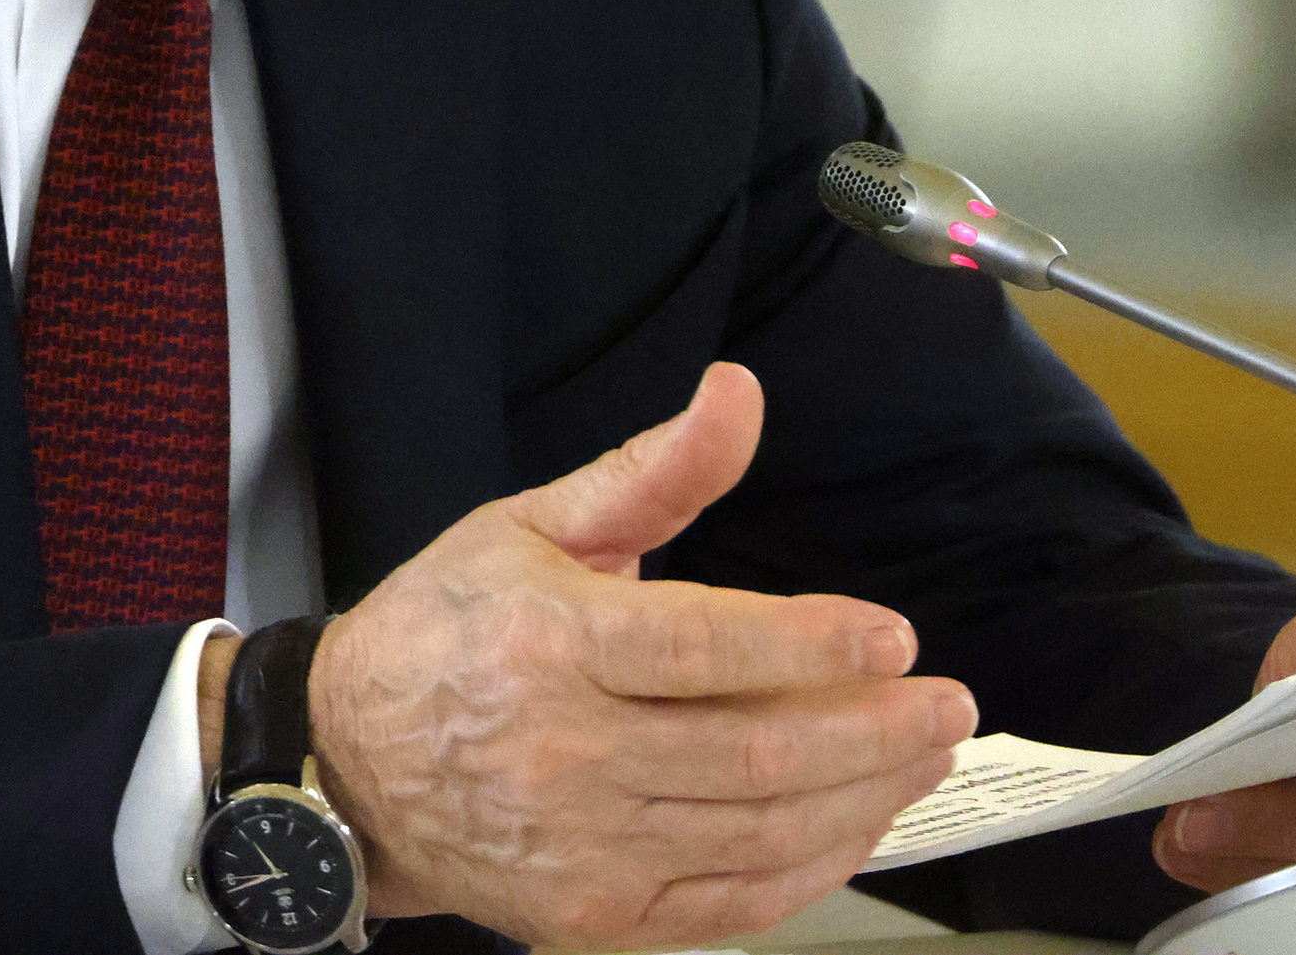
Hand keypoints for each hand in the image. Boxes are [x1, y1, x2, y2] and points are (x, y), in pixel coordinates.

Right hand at [301, 362, 975, 949]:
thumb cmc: (445, 629)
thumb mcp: (530, 523)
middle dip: (874, 729)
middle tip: (947, 703)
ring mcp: (584, 847)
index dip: (813, 645)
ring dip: (864, 797)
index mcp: (551, 641)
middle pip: (755, 752)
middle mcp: (568, 751)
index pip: (707, 649)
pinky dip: (811, 869)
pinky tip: (859, 824)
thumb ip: (653, 472)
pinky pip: (732, 903)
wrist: (347, 763)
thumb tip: (739, 393)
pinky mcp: (594, 915)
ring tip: (923, 756)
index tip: (893, 638)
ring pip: (759, 833)